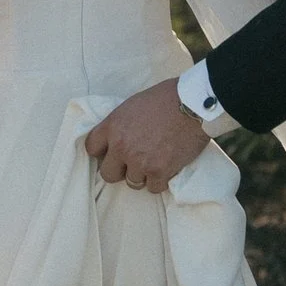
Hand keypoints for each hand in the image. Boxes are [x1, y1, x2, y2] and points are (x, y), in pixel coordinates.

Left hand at [82, 78, 207, 192]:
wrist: (194, 104)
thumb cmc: (166, 98)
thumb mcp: (133, 105)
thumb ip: (120, 124)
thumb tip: (117, 138)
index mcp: (113, 126)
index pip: (91, 148)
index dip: (102, 152)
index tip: (112, 152)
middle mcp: (122, 147)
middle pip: (108, 174)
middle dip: (120, 170)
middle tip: (134, 163)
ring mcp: (140, 162)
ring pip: (132, 182)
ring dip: (143, 175)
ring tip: (155, 162)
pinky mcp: (160, 172)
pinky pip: (154, 187)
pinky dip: (161, 180)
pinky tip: (168, 167)